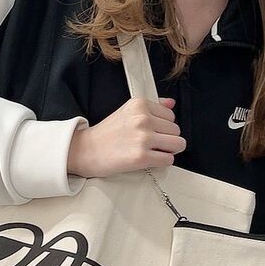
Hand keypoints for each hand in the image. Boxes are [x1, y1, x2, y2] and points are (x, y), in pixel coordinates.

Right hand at [67, 97, 184, 178]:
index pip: (171, 115)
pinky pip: (168, 160)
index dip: (163, 126)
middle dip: (167, 139)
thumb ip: (152, 107)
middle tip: (151, 143)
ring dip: (168, 150)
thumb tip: (172, 103)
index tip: (151, 131)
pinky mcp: (141, 157)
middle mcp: (142, 118)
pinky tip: (149, 160)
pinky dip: (162, 162)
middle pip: (176, 130)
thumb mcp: (128, 112)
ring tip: (153, 151)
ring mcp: (143, 138)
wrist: (86, 151)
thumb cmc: (107, 133)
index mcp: (139, 104)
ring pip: (178, 144)